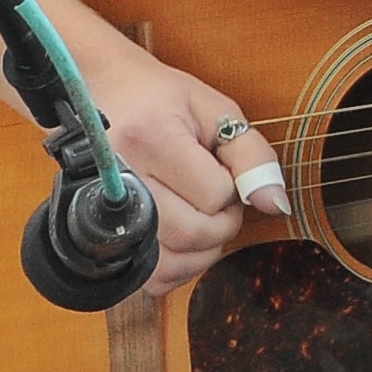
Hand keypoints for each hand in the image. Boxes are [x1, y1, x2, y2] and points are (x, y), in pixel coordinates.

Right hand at [77, 38, 289, 297]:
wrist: (106, 94)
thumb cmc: (163, 100)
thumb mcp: (217, 112)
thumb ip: (253, 156)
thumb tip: (275, 205)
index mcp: (150, 137)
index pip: (214, 195)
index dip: (232, 189)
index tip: (221, 170)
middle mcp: (119, 178)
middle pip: (192, 233)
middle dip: (222, 223)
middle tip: (218, 198)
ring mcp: (100, 211)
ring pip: (170, 262)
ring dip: (202, 249)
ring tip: (200, 215)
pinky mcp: (96, 237)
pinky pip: (148, 278)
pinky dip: (177, 267)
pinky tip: (181, 236)